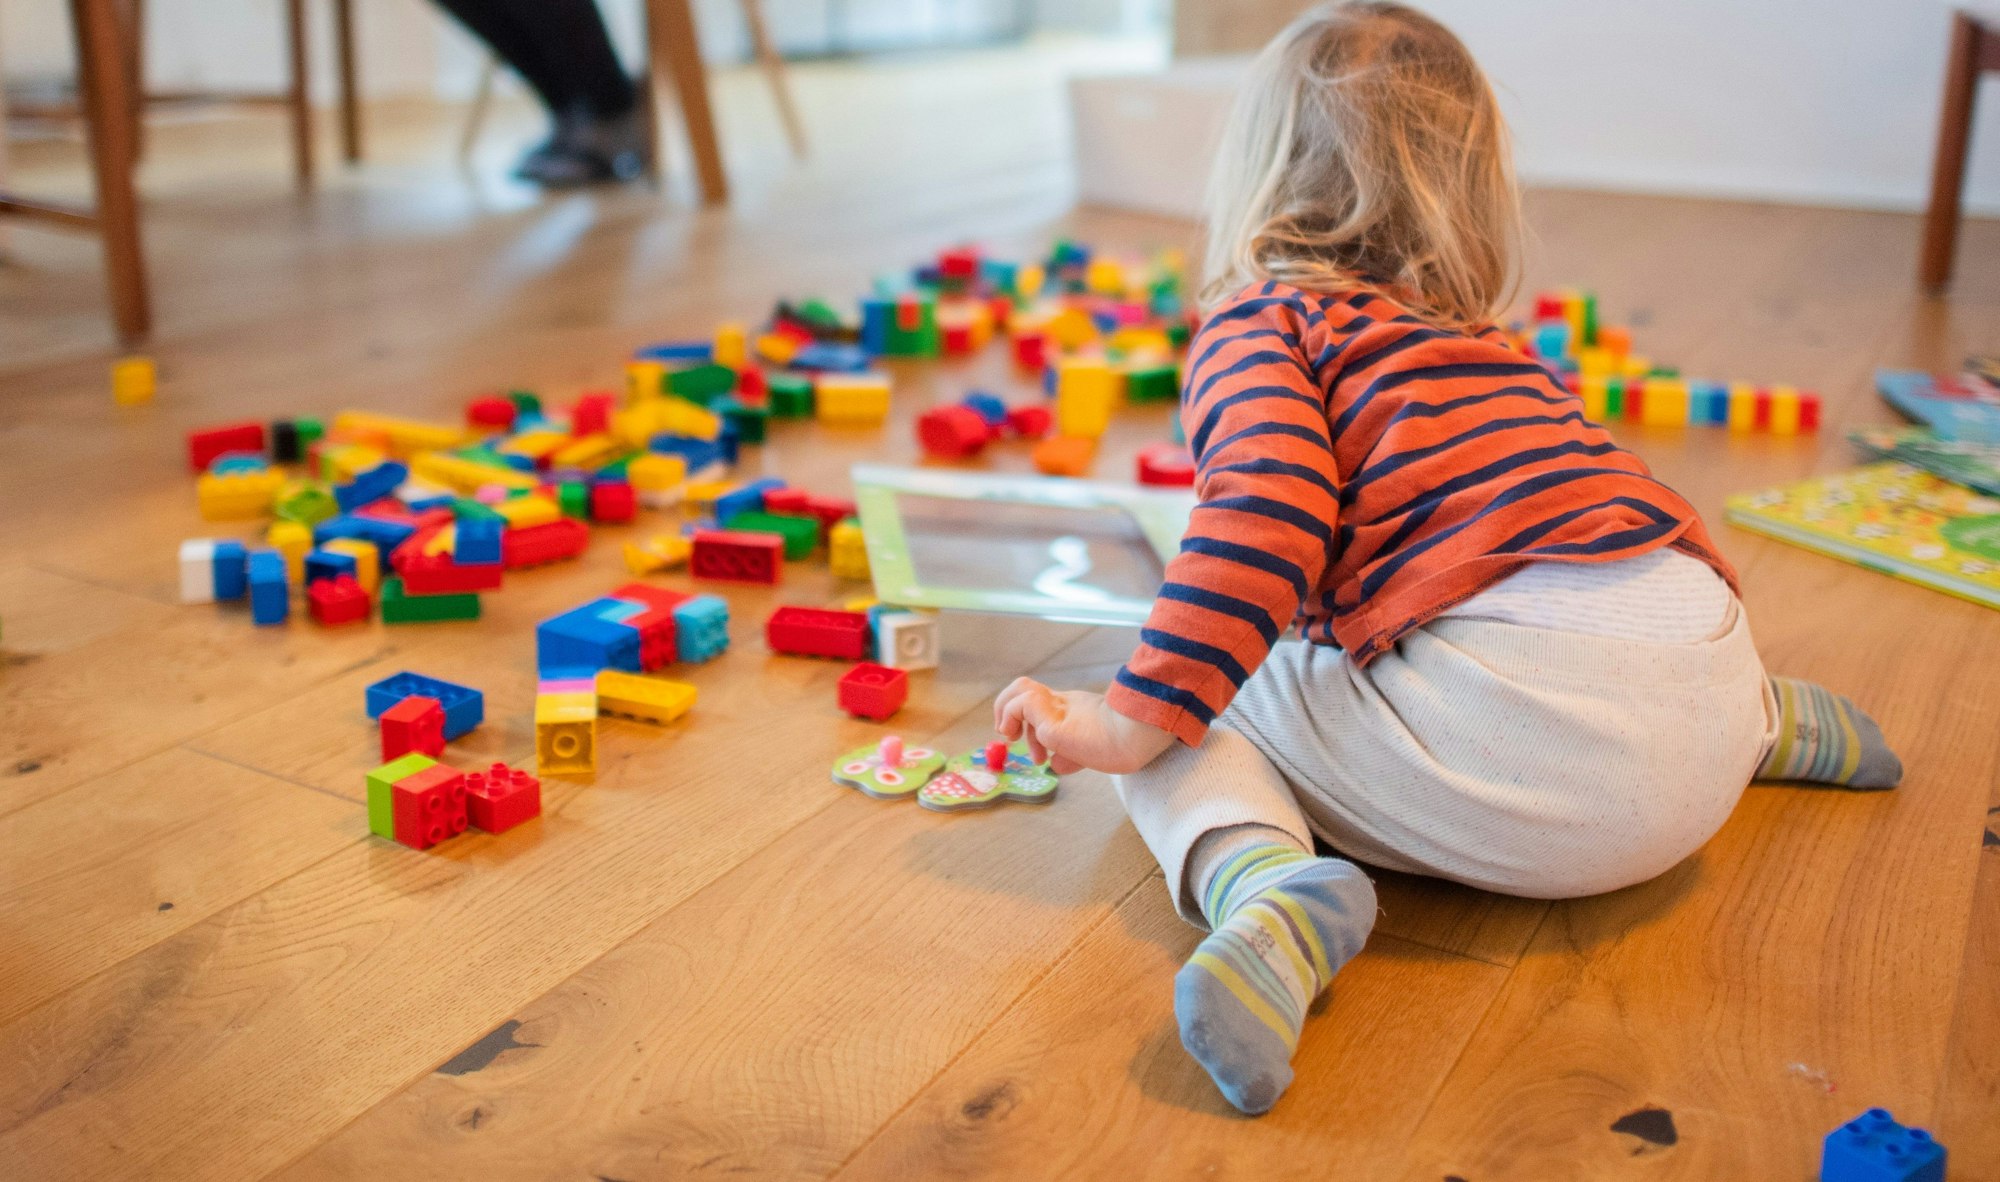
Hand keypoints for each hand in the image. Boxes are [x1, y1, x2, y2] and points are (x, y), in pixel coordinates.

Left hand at [993, 678, 1175, 774]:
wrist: (1135, 739)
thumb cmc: (1122, 747)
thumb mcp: (1090, 752)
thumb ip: (1070, 756)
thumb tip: (1055, 764)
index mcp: (1074, 711)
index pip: (1042, 704)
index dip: (1027, 722)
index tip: (1037, 753)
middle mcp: (1064, 704)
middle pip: (1026, 690)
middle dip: (1009, 710)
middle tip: (1014, 738)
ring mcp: (1058, 709)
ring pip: (1020, 689)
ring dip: (1005, 709)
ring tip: (1010, 733)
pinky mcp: (1052, 719)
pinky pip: (1021, 705)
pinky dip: (1012, 717)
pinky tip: (1018, 735)